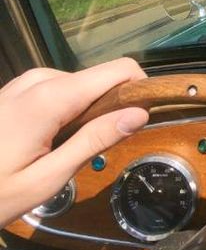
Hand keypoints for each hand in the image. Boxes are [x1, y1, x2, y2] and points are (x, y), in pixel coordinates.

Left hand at [0, 58, 148, 227]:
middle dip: (110, 108)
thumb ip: (94, 141)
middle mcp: (40, 79)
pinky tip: (49, 142)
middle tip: (99, 150)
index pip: (119, 70)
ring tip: (68, 151)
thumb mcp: (47, 179)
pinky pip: (58, 89)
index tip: (145, 120)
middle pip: (100, 79)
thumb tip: (139, 113)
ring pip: (80, 85)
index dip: (140, 90)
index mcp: (51, 96)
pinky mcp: (16, 89)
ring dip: (86, 112)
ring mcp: (25, 82)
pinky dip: (66, 110)